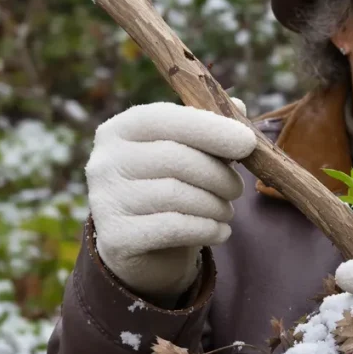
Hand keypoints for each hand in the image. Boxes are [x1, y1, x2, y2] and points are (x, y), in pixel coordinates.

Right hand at [85, 98, 257, 299]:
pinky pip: (174, 227)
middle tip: (238, 189)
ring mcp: (105, 200)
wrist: (143, 247)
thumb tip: (238, 106)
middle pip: (175, 159)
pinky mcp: (115, 237)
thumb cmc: (171, 187)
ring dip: (215, 205)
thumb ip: (210, 128)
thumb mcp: (189, 152)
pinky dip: (207, 229)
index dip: (211, 129)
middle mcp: (105, 161)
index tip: (248, 143)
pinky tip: (220, 231)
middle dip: (218, 175)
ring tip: (226, 210)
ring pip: (176, 195)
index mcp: (120, 129)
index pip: (166, 119)